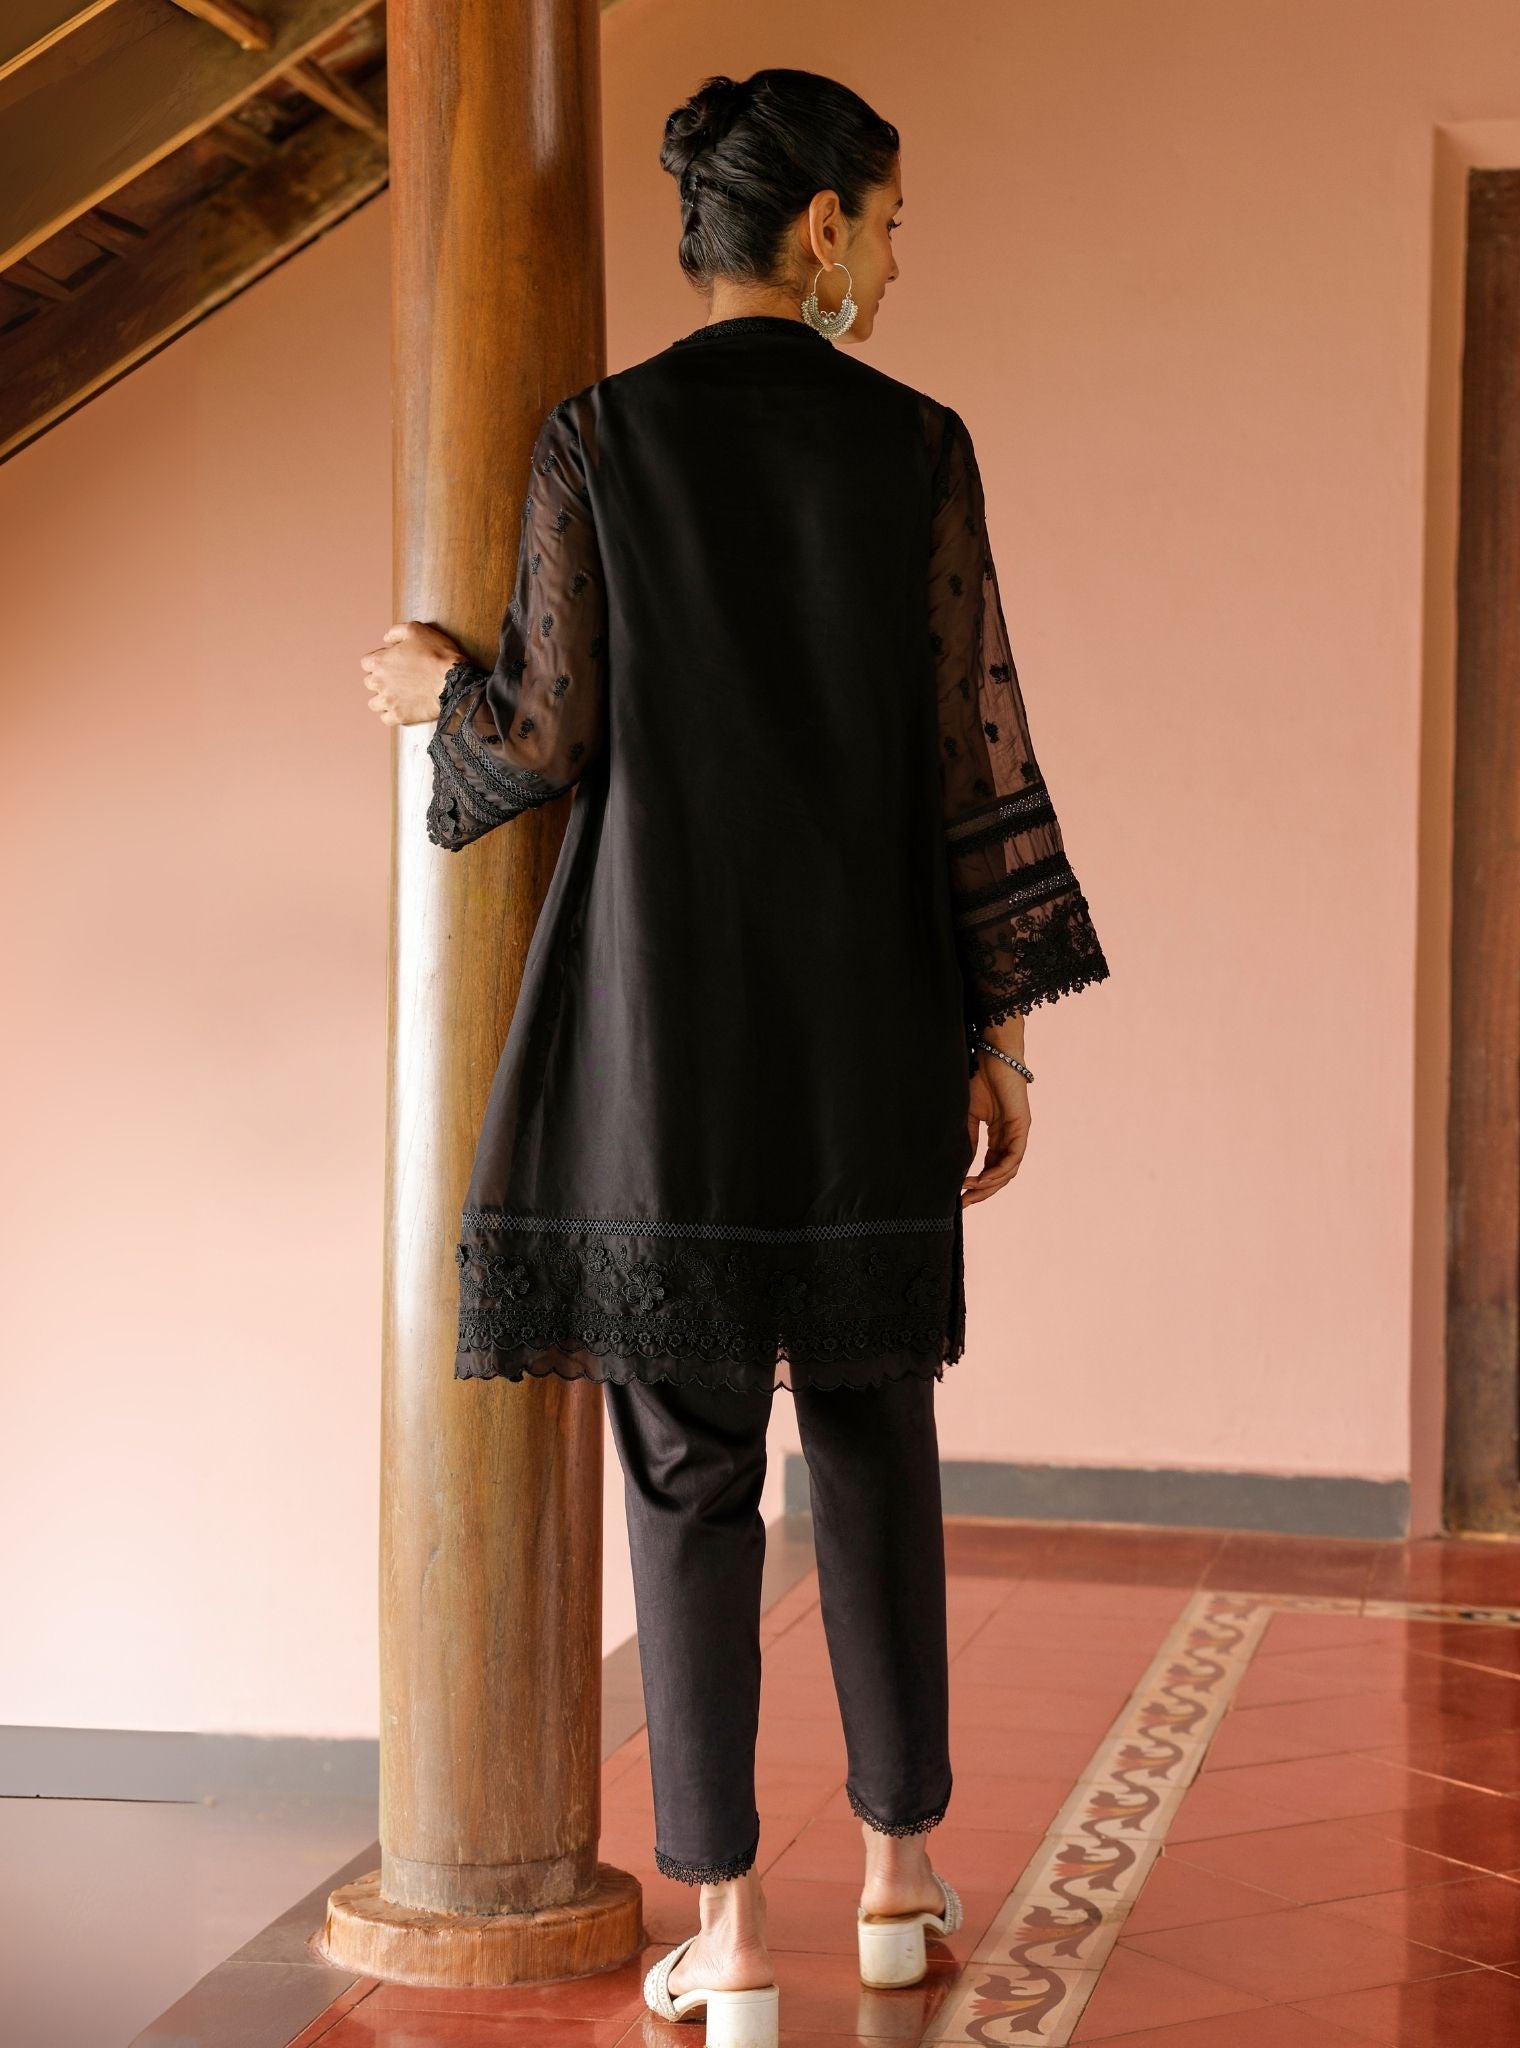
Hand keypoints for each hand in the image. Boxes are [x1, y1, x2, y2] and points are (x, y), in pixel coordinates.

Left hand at [359, 620, 464, 725]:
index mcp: (380, 661)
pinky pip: (385, 719)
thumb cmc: (436, 654)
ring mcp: (388, 701)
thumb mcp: (416, 630)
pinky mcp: (399, 716)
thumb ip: (396, 632)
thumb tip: (385, 638)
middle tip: (397, 679)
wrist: (453, 681)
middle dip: (380, 680)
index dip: (379, 661)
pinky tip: (401, 709)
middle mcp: (379, 682)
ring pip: (374, 703)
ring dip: (382, 699)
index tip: (391, 663)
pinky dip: (391, 715)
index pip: (366, 663)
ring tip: (396, 696)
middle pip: (369, 683)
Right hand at [962, 1059, 1029, 1206]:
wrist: (992, 1056)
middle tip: (965, 1202)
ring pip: (1008, 1170)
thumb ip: (968, 1140)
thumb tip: (961, 1165)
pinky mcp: (1021, 1127)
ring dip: (989, 1184)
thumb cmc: (979, 1079)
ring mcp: (1017, 1134)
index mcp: (998, 1135)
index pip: (990, 1167)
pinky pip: (1013, 1157)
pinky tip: (983, 1178)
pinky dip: (998, 1171)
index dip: (977, 1183)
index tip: (960, 1195)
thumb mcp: (968, 1116)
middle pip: (1000, 1174)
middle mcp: (1010, 1138)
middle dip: (983, 1191)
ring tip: (970, 1189)